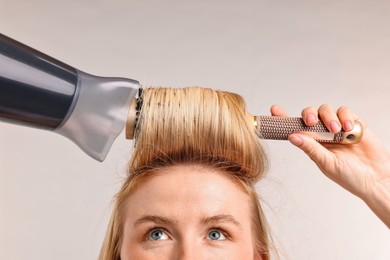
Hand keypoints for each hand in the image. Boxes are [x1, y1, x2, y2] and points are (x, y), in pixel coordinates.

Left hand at [270, 104, 389, 227]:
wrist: (376, 178)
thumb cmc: (349, 176)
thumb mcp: (327, 163)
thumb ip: (311, 148)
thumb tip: (291, 136)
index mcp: (311, 143)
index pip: (294, 127)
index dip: (283, 118)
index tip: (274, 110)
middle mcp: (322, 133)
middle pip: (308, 114)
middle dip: (307, 115)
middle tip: (310, 123)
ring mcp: (337, 127)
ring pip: (325, 110)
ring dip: (328, 117)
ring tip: (336, 131)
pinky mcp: (353, 123)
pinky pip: (344, 110)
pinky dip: (344, 116)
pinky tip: (347, 129)